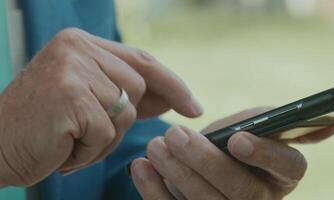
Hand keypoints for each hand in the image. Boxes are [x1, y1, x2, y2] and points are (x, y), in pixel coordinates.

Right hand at [0, 28, 202, 186]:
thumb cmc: (44, 127)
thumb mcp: (90, 101)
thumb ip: (128, 95)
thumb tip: (172, 99)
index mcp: (82, 44)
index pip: (142, 61)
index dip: (173, 84)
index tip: (194, 107)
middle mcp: (77, 48)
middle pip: (137, 88)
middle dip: (125, 119)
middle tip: (87, 133)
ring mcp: (73, 69)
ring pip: (125, 112)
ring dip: (103, 137)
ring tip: (71, 139)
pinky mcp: (70, 95)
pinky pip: (105, 131)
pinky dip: (89, 150)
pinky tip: (63, 147)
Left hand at [131, 107, 333, 199]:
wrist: (206, 161)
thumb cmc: (233, 141)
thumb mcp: (253, 126)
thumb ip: (276, 123)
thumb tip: (333, 123)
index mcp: (283, 173)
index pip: (286, 166)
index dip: (263, 154)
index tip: (237, 139)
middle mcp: (260, 199)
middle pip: (238, 189)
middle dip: (203, 161)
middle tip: (174, 135)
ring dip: (176, 173)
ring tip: (156, 145)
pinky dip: (154, 190)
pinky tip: (142, 167)